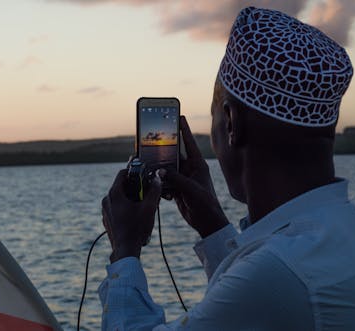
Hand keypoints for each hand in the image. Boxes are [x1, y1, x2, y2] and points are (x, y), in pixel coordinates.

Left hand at [102, 169, 160, 262]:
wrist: (126, 250)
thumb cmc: (137, 229)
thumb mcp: (149, 207)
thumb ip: (154, 190)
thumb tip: (158, 178)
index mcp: (114, 194)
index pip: (122, 174)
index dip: (134, 171)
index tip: (143, 173)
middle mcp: (107, 200)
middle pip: (121, 185)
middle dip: (135, 185)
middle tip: (147, 189)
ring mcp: (105, 210)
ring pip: (119, 197)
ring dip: (130, 196)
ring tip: (143, 203)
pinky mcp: (107, 219)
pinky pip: (116, 207)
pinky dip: (125, 206)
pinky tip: (136, 214)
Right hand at [160, 116, 228, 237]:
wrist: (207, 222)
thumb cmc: (206, 204)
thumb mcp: (191, 189)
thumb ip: (176, 179)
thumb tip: (160, 171)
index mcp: (198, 164)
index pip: (189, 143)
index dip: (183, 129)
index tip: (179, 115)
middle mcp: (190, 169)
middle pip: (174, 153)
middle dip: (164, 147)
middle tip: (152, 137)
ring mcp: (183, 178)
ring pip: (167, 167)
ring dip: (158, 167)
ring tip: (147, 161)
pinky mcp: (177, 188)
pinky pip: (165, 181)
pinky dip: (159, 182)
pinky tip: (154, 183)